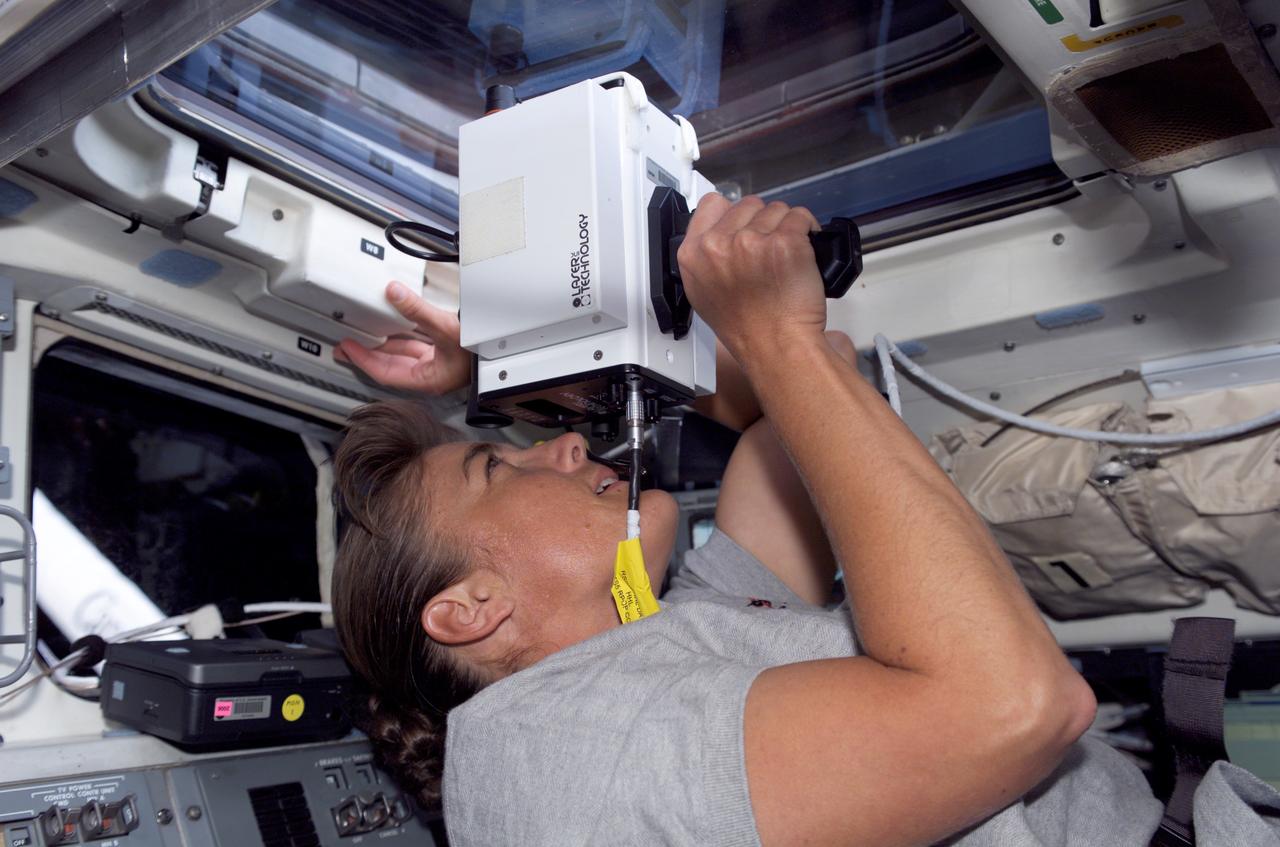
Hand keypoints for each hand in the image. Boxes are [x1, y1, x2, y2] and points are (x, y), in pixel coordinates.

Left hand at [334, 281, 470, 394]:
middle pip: (389, 365)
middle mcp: (429, 374)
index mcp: (427, 379)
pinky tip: (394, 326)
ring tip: (364, 334)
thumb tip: (393, 293)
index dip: (363, 360)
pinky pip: (415, 345)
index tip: (347, 348)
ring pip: (402, 355)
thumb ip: (418, 311)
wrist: (508, 351)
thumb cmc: (483, 354)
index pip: (384, 373)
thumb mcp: (447, 330)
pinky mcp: (444, 353)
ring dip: (383, 344)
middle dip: (367, 354)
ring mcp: (437, 364)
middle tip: (345, 345)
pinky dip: (402, 336)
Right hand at [676, 195, 825, 360]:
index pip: (712, 204)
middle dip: (762, 222)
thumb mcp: (702, 294)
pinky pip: (801, 217)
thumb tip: (719, 235)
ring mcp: (752, 241)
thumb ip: (704, 259)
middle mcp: (719, 244)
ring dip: (786, 226)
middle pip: (748, 205)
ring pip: (777, 209)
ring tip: (786, 256)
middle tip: (768, 251)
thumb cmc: (747, 329)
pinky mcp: (785, 242)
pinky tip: (802, 253)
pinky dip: (808, 230)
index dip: (733, 213)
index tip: (744, 225)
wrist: (777, 347)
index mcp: (694, 254)